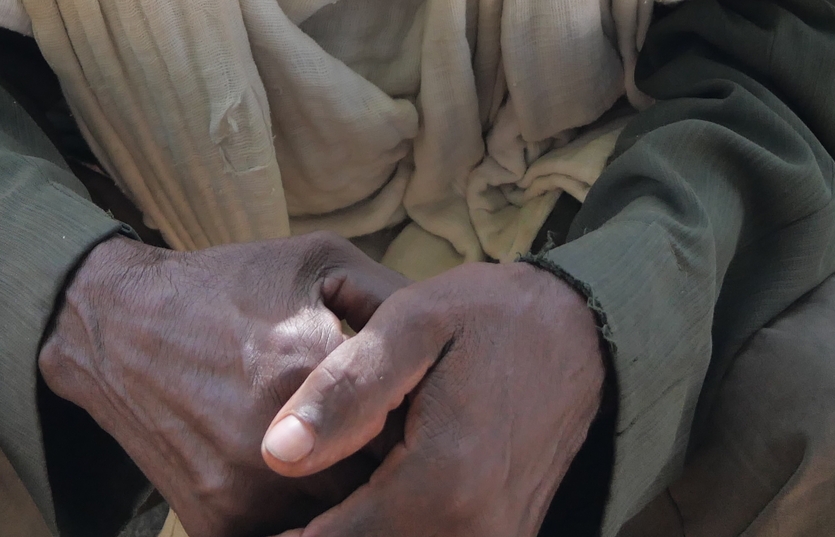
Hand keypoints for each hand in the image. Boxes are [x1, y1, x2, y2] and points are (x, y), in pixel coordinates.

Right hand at [38, 232, 406, 536]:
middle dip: (394, 472)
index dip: (424, 427)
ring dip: (352, 501)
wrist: (120, 326)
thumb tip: (451, 335)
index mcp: (313, 369)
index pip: (409, 429)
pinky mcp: (218, 525)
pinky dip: (309, 521)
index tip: (429, 416)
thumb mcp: (316, 262)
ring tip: (352, 465)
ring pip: (339, 523)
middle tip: (399, 452)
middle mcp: (282, 440)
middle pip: (380, 487)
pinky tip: (310, 483)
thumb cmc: (230, 285)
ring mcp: (247, 492)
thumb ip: (389, 298)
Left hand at [258, 261, 605, 536]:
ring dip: (351, 528)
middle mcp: (473, 532)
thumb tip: (275, 453)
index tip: (255, 501)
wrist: (579, 335)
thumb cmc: (487, 320)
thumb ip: (345, 388)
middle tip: (280, 503)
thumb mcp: (412, 324)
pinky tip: (360, 496)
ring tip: (314, 498)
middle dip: (311, 529)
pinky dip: (386, 528)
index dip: (280, 530)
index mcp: (441, 483)